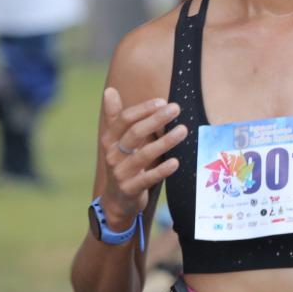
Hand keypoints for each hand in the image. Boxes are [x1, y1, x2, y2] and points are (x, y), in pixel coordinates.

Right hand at [98, 87, 184, 229]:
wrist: (116, 201)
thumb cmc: (122, 164)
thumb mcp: (116, 142)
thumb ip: (116, 117)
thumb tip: (109, 90)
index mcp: (110, 140)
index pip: (124, 120)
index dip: (143, 109)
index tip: (162, 101)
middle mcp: (112, 155)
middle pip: (134, 133)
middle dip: (156, 119)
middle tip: (176, 108)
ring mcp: (120, 173)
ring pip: (143, 155)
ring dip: (165, 141)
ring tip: (183, 130)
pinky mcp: (130, 189)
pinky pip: (147, 178)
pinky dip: (162, 170)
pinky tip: (176, 162)